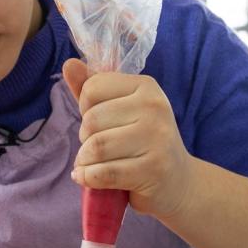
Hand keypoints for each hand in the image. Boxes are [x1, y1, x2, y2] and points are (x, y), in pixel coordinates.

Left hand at [62, 57, 195, 220]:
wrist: (178, 183)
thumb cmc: (142, 143)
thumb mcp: (120, 111)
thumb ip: (93, 89)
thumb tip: (68, 64)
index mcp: (146, 86)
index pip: (92, 88)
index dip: (86, 109)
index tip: (101, 123)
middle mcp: (155, 107)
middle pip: (91, 120)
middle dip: (85, 138)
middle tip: (99, 149)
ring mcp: (157, 138)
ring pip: (95, 147)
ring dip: (84, 161)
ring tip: (93, 165)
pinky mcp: (153, 169)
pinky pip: (103, 173)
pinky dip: (88, 178)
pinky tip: (89, 178)